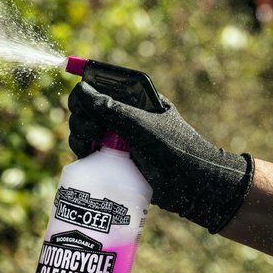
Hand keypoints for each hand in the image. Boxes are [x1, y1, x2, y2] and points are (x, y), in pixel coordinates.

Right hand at [68, 81, 253, 232]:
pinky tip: (87, 159)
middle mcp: (124, 114)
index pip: (99, 85)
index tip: (81, 109)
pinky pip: (90, 151)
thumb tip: (80, 90)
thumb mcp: (140, 126)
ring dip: (79, 137)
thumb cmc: (173, 150)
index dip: (84, 94)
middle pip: (86, 109)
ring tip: (90, 149)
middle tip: (94, 134)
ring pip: (84, 130)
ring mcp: (118, 137)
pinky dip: (83, 153)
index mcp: (135, 97)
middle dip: (81, 120)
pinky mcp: (115, 159)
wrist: (194, 186)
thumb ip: (110, 108)